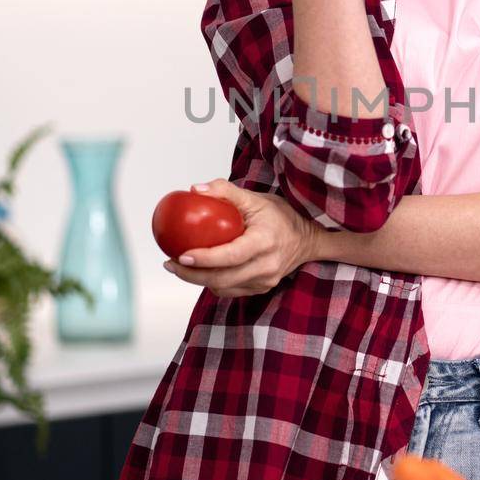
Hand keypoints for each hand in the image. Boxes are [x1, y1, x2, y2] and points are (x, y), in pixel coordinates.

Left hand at [161, 178, 318, 297]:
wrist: (308, 239)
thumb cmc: (281, 216)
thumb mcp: (256, 198)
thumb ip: (226, 191)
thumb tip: (196, 189)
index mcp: (265, 241)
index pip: (230, 255)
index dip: (204, 258)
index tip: (181, 255)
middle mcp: (267, 265)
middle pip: (222, 279)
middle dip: (191, 274)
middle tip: (171, 263)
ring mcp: (265, 281)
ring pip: (224, 288)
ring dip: (198, 280)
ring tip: (180, 267)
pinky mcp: (261, 288)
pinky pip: (231, 290)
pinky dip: (213, 282)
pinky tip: (202, 270)